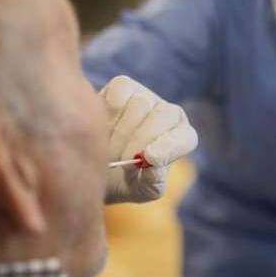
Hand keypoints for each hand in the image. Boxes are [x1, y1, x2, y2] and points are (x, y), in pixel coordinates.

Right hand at [100, 76, 197, 203]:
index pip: (185, 137)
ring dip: (119, 132)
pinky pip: (119, 95)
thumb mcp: (139, 190)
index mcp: (180, 139)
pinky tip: (101, 128)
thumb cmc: (122, 181)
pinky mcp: (123, 85)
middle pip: (162, 117)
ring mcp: (146, 97)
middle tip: (121, 162)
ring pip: (139, 106)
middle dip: (140, 141)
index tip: (149, 157)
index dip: (169, 146)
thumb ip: (151, 181)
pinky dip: (108, 112)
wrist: (89, 165)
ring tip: (108, 149)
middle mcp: (167, 114)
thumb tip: (152, 160)